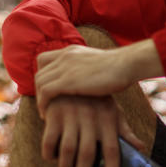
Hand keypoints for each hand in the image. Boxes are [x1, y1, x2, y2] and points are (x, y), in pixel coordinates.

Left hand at [34, 39, 163, 117]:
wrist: (126, 65)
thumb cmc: (119, 69)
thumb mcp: (97, 64)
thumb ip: (86, 69)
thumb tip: (87, 80)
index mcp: (71, 51)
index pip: (44, 59)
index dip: (43, 75)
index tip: (48, 90)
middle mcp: (65, 56)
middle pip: (40, 72)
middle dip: (39, 90)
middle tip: (46, 105)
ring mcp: (65, 67)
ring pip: (39, 82)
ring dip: (40, 99)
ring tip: (46, 112)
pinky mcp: (68, 80)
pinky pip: (45, 92)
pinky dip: (43, 104)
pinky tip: (47, 115)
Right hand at [41, 95, 145, 166]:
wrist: (73, 74)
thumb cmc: (97, 100)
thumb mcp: (113, 111)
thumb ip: (125, 131)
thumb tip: (140, 149)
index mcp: (108, 120)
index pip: (112, 149)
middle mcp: (91, 119)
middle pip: (88, 153)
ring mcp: (71, 116)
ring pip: (68, 148)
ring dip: (66, 166)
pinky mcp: (54, 115)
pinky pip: (49, 139)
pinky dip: (50, 152)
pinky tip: (52, 158)